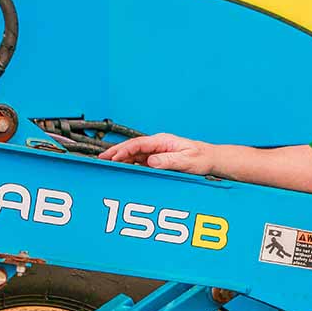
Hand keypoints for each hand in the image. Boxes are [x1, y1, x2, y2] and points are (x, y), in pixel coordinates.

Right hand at [98, 133, 215, 174]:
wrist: (209, 159)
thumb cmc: (201, 158)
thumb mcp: (186, 160)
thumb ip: (168, 161)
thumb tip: (150, 161)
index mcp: (163, 141)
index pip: (138, 144)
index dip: (123, 150)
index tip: (113, 157)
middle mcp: (158, 144)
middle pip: (132, 147)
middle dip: (115, 152)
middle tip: (101, 160)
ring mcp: (156, 151)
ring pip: (133, 154)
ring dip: (120, 158)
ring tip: (106, 165)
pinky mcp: (157, 159)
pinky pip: (139, 160)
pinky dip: (128, 164)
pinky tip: (121, 169)